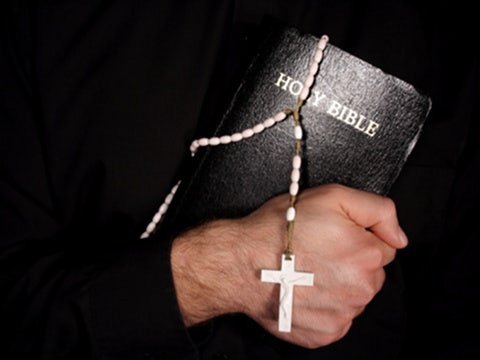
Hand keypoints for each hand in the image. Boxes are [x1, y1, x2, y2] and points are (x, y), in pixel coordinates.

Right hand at [171, 184, 406, 348]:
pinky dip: (324, 307)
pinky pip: (337, 318)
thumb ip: (377, 209)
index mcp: (367, 254)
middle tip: (317, 252)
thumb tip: (399, 236)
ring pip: (354, 297)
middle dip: (351, 263)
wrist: (242, 263)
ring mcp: (344, 315)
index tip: (333, 236)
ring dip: (338, 286)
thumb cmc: (279, 230)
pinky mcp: (326, 333)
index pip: (383, 247)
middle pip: (371, 274)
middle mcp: (361, 289)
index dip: (358, 237)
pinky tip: (303, 291)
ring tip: (307, 272)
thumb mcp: (331, 197)